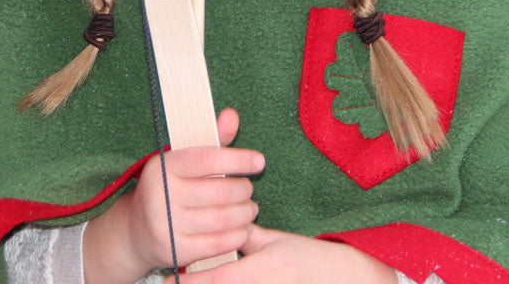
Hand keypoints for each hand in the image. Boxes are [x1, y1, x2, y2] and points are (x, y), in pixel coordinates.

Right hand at [83, 108, 261, 283]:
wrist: (134, 231)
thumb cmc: (168, 189)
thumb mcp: (182, 162)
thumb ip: (211, 141)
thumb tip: (232, 115)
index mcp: (162, 167)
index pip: (207, 158)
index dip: (237, 159)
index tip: (259, 161)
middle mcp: (161, 195)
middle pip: (219, 190)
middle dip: (244, 190)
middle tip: (249, 190)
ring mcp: (166, 225)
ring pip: (222, 219)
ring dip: (245, 214)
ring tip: (250, 209)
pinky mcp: (174, 250)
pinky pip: (217, 244)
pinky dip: (237, 236)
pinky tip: (242, 229)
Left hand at [162, 226, 397, 283]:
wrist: (341, 278)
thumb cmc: (310, 259)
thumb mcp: (277, 243)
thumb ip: (247, 238)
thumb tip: (220, 229)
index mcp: (262, 270)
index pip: (216, 279)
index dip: (190, 282)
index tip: (167, 280)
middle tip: (173, 282)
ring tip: (192, 281)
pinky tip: (216, 283)